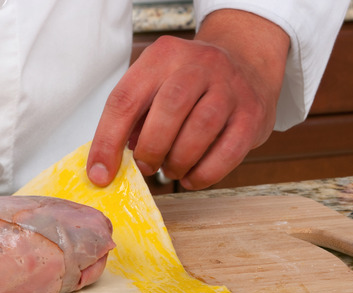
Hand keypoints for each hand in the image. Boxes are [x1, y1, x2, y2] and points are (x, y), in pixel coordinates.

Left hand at [87, 9, 289, 189]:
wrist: (246, 61)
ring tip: (170, 169)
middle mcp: (199, 64)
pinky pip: (228, 151)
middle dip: (151, 148)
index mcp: (162, 56)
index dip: (107, 142)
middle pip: (169, 108)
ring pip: (200, 129)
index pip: (125, 99)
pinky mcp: (253, 113)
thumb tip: (110, 165)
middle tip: (146, 166)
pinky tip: (192, 177)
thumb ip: (134, 119)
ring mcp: (230, 87)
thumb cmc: (188, 83)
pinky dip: (205, 173)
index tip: (100, 174)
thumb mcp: (155, 85)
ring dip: (178, 161)